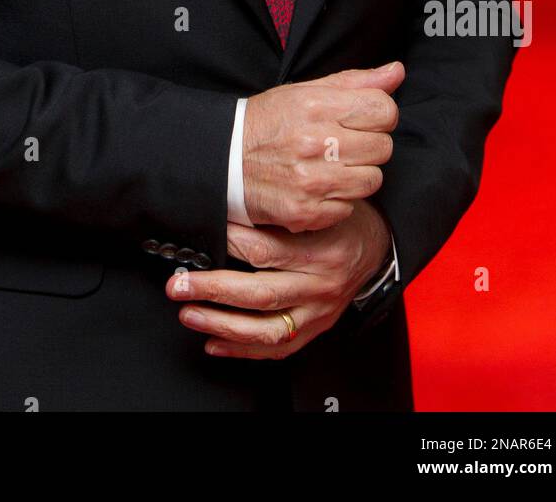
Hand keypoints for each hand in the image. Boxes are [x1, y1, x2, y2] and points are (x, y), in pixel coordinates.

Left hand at [166, 201, 392, 359]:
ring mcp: (317, 312)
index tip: (202, 237)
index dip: (229, 244)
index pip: (265, 251)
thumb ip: (280, 212)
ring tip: (189, 313)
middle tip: (179, 284)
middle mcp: (319, 285)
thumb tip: (227, 210)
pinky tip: (214, 342)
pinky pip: (276, 349)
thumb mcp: (317, 207)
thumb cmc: (341, 220)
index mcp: (319, 251)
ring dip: (220, 324)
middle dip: (212, 290)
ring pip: (264, 329)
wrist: (376, 245)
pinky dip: (241, 350)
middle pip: (259, 294)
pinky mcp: (314, 329)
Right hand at [242, 62, 403, 231]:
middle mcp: (316, 143)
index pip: (384, 110)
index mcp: (317, 106)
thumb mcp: (305, 91)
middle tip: (342, 143)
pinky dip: (338, 199)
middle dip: (368, 145)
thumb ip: (354, 82)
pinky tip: (317, 186)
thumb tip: (396, 72)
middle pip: (383, 147)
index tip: (362, 119)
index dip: (378, 114)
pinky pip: (350, 207)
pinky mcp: (308, 212)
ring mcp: (312, 181)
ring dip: (357, 174)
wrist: (223, 161)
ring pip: (372, 180)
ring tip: (331, 165)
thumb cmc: (267, 123)